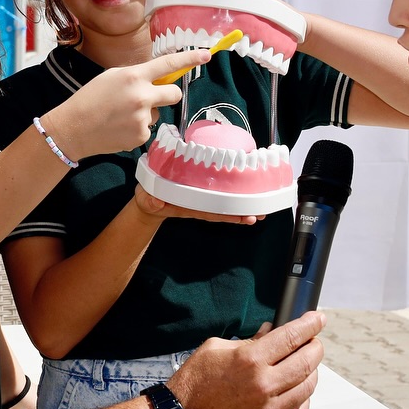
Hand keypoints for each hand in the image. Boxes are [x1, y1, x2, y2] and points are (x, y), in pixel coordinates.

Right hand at [43, 49, 210, 159]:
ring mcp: (142, 118)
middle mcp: (142, 96)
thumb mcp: (111, 77)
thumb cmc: (90, 98)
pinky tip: (119, 127)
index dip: (190, 60)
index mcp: (134, 76)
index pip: (168, 64)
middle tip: (149, 97)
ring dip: (145, 113)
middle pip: (174, 93)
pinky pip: (147, 128)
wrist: (73, 128)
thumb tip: (156, 79)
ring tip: (120, 115)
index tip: (206, 56)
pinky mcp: (140, 136)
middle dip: (167, 94)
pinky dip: (136, 128)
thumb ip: (136, 76)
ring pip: (157, 113)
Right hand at [132, 186, 260, 224]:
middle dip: (242, 212)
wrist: (149, 201)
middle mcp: (199, 204)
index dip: (228, 215)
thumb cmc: (149, 200)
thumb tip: (156, 202)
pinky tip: (248, 195)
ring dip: (243, 206)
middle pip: (224, 210)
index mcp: (189, 206)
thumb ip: (150, 201)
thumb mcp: (147, 200)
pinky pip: (221, 196)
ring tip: (261, 209)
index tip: (244, 216)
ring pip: (226, 204)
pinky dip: (234, 196)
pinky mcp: (201, 192)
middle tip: (261, 213)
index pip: (212, 212)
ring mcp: (202, 199)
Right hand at [167, 312, 323, 408]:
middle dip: (315, 346)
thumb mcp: (216, 348)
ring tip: (305, 365)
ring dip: (312, 372)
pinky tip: (298, 390)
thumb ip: (248, 339)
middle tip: (313, 341)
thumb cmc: (196, 380)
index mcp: (250, 360)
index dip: (310, 325)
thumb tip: (271, 332)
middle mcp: (264, 384)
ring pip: (308, 387)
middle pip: (307, 361)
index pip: (292, 337)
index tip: (318, 319)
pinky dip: (304, 398)